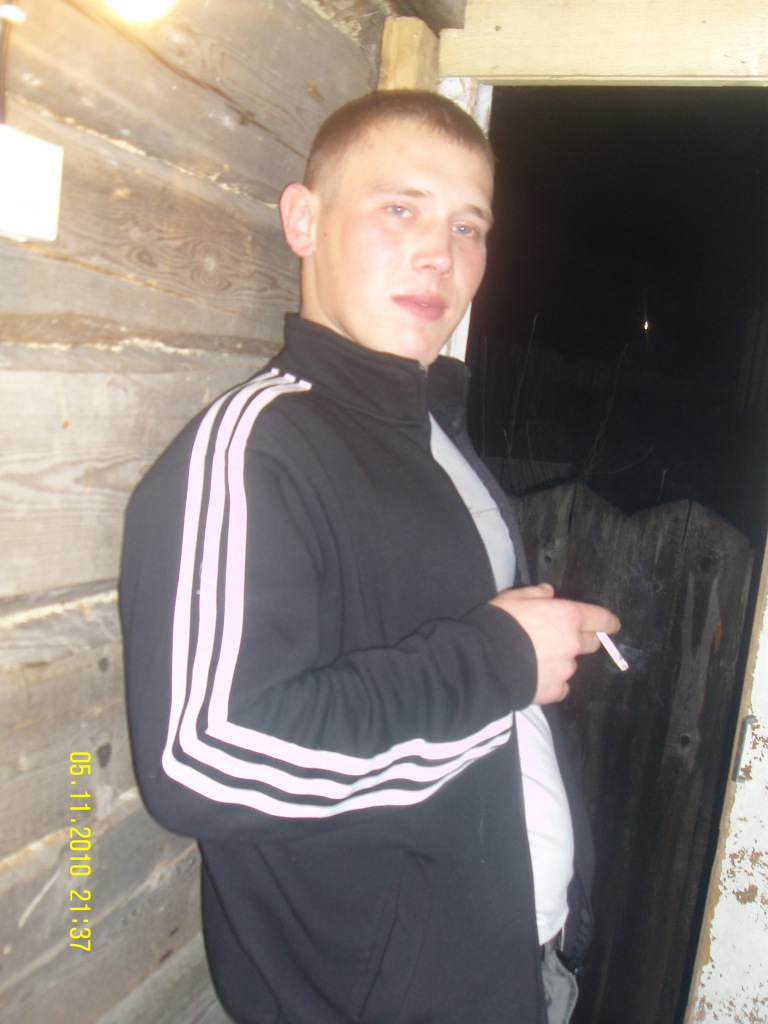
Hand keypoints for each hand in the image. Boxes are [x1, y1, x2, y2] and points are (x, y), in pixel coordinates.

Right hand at [489, 583, 620, 704]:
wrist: (485, 661)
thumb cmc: (500, 623)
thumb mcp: (514, 597)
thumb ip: (536, 594)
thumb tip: (549, 593)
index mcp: (568, 617)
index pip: (602, 619)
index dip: (609, 622)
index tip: (612, 625)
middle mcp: (573, 644)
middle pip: (592, 643)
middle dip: (584, 640)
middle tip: (564, 638)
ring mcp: (566, 670)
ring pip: (572, 665)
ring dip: (562, 661)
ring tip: (538, 660)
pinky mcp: (556, 691)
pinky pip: (561, 686)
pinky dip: (553, 682)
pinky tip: (535, 677)